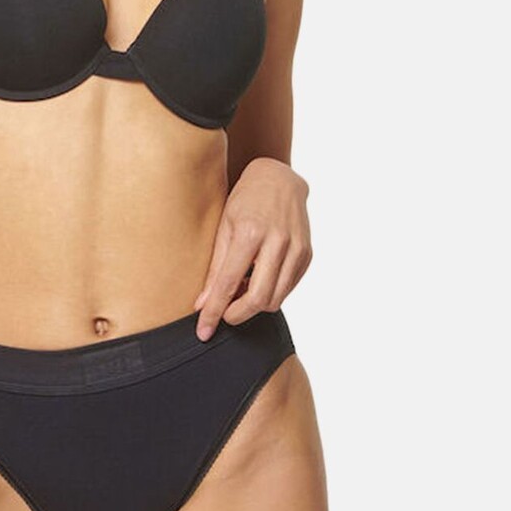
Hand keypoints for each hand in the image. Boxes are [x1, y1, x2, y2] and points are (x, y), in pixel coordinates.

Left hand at [193, 158, 311, 338]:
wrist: (279, 179)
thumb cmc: (245, 200)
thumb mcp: (223, 227)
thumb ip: (216, 268)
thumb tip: (203, 304)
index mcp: (249, 232)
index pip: (229, 284)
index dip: (214, 312)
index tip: (203, 331)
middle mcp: (277, 241)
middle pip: (258, 298)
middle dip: (238, 315)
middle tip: (224, 314)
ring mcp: (297, 248)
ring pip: (276, 298)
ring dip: (255, 305)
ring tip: (241, 291)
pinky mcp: (307, 254)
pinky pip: (288, 288)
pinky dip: (272, 293)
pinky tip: (259, 279)